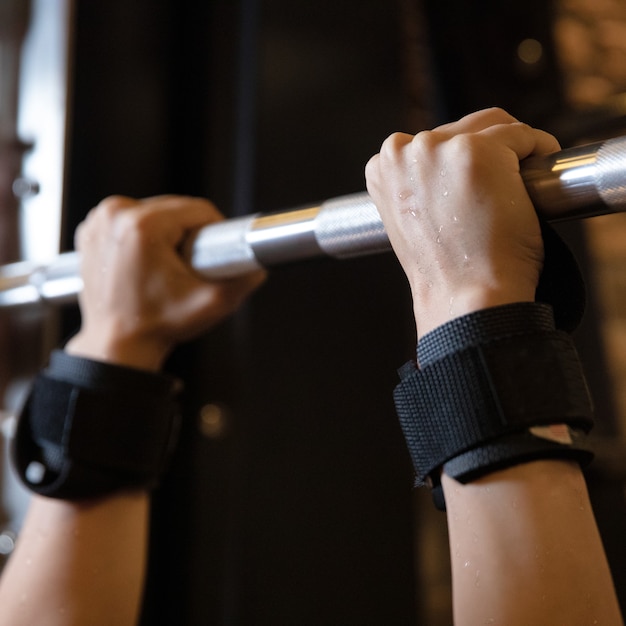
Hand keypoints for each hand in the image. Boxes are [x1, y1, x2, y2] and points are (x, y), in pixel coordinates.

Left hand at [66, 195, 265, 368]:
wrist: (118, 343)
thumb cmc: (153, 325)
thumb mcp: (210, 305)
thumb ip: (242, 283)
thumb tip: (258, 268)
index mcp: (143, 225)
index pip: (198, 209)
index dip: (215, 230)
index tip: (212, 254)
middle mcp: (115, 216)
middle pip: (175, 208)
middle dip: (189, 233)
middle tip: (189, 267)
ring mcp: (99, 222)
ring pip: (154, 211)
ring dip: (168, 233)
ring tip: (166, 267)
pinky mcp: (92, 230)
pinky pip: (131, 219)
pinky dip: (143, 236)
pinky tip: (146, 262)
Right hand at [365, 108, 560, 337]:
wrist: (463, 295)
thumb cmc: (443, 269)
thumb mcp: (411, 221)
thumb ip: (419, 186)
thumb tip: (451, 169)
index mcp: (381, 167)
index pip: (430, 142)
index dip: (458, 162)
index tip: (473, 185)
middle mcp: (403, 151)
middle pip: (463, 127)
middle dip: (488, 151)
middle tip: (500, 189)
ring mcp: (440, 148)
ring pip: (495, 127)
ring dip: (513, 151)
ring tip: (516, 189)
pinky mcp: (479, 151)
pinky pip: (525, 136)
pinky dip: (539, 153)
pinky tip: (534, 185)